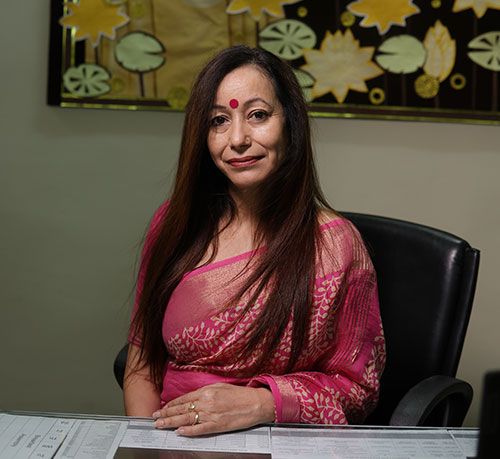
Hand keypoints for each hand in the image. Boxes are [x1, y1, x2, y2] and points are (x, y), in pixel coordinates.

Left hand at [152, 383, 274, 435]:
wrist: (255, 403)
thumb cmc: (239, 394)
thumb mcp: (220, 387)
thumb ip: (205, 392)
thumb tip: (192, 398)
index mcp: (207, 391)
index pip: (184, 399)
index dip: (171, 404)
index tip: (162, 408)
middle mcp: (206, 402)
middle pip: (182, 409)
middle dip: (166, 414)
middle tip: (155, 418)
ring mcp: (211, 414)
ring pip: (187, 419)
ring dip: (172, 422)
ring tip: (161, 425)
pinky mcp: (217, 425)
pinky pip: (200, 429)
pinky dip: (189, 431)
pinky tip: (179, 432)